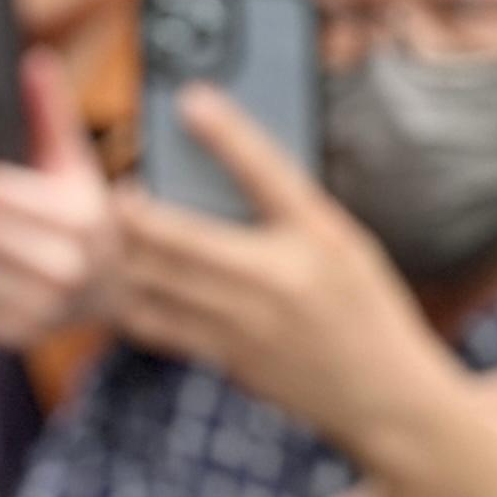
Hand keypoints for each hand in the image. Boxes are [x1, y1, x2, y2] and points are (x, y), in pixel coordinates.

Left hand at [107, 85, 451, 453]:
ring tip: (109, 233)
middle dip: (135, 210)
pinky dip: (133, 299)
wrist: (388, 398)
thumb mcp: (345, 245)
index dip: (226, 131)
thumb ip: (288, 211)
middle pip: (183, 235)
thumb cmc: (365, 308)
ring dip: (124, 254)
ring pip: (158, 282)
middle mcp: (281, 278)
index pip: (268, 171)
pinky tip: (122, 282)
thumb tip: (223, 169)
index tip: (189, 97)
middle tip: (117, 187)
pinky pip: (160, 325)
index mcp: (320, 237)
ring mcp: (249, 324)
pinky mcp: (228, 359)